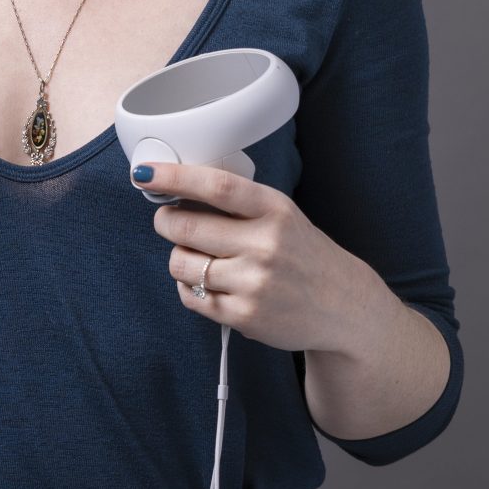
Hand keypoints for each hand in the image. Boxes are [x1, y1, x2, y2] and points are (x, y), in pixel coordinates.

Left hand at [136, 159, 370, 355]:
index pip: (216, 186)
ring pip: (180, 264)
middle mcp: (265, 244)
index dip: (174, 177)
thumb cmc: (302, 254)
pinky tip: (209, 283)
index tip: (145, 173)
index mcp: (274, 209)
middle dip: (166, 221)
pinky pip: (190, 296)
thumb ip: (238, 203)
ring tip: (198, 257)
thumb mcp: (282, 215)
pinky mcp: (243, 315)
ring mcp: (253, 282)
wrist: (343, 306)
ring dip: (179, 258)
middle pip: (185, 227)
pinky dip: (189, 288)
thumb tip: (177, 189)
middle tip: (168, 221)